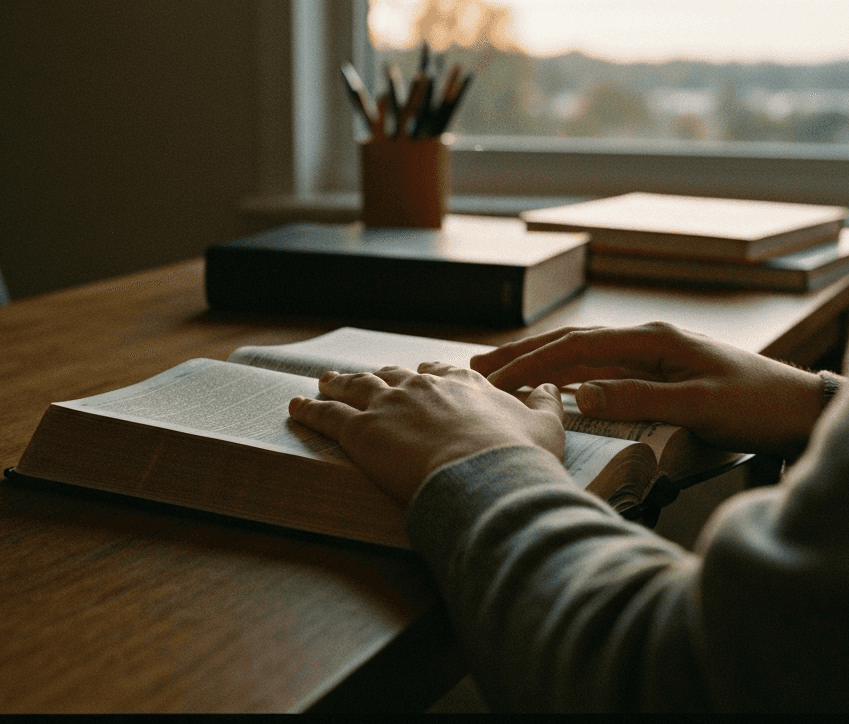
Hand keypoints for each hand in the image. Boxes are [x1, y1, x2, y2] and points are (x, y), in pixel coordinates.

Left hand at [288, 362, 565, 505]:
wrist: (487, 477)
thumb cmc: (520, 457)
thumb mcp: (547, 426)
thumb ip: (547, 404)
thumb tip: (554, 387)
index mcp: (464, 383)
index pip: (440, 371)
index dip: (427, 374)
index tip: (420, 376)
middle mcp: (422, 386)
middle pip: (392, 374)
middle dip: (376, 375)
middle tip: (362, 376)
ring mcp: (389, 405)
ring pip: (355, 387)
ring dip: (336, 383)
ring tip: (322, 381)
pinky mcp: (362, 431)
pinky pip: (327, 416)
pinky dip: (309, 410)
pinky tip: (295, 406)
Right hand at [471, 322, 824, 457]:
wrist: (803, 411)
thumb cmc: (759, 406)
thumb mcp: (699, 405)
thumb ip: (638, 399)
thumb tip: (577, 394)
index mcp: (655, 339)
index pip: (578, 347)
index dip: (532, 363)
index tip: (494, 379)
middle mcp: (651, 340)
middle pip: (574, 344)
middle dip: (524, 356)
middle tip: (477, 368)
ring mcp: (656, 356)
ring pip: (585, 356)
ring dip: (542, 364)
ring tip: (502, 373)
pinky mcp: (664, 374)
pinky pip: (604, 371)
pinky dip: (570, 376)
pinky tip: (556, 387)